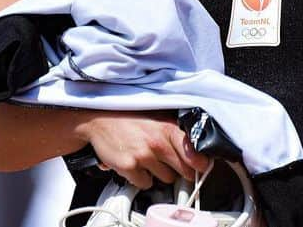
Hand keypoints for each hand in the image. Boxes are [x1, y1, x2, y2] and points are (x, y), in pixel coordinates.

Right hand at [76, 111, 210, 189]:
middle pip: (183, 170)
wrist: (100, 121)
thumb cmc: (130, 119)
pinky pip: (146, 183)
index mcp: (167, 128)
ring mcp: (143, 156)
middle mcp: (157, 142)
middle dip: (182, 171)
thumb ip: (175, 131)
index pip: (193, 151)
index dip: (200, 162)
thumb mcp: (157, 118)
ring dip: (161, 174)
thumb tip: (196, 148)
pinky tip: (137, 165)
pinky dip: (143, 178)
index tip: (203, 167)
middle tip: (176, 166)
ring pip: (167, 179)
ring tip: (151, 160)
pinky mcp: (129, 167)